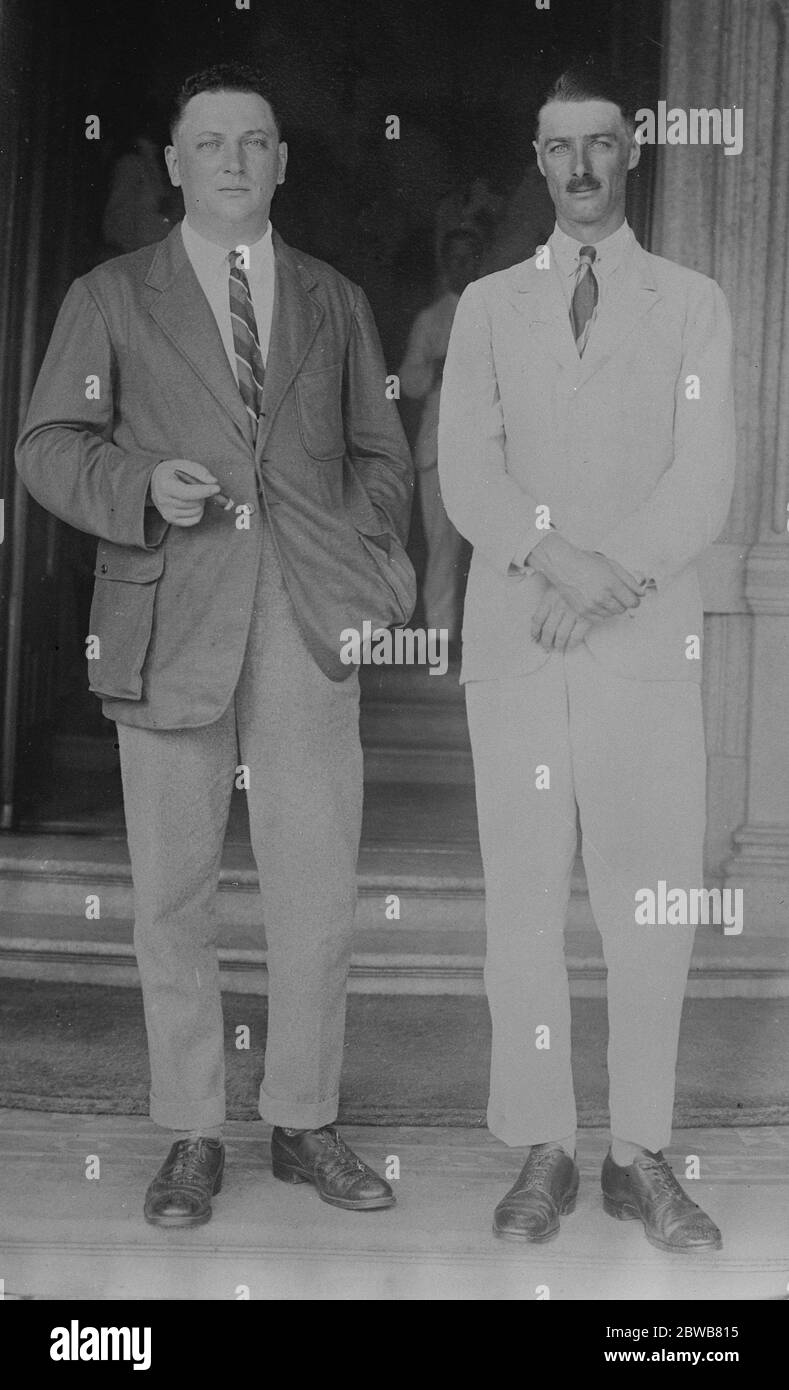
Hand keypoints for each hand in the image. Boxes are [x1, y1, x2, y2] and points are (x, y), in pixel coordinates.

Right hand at [150, 459, 219, 526]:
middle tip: (199, 487)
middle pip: (194, 503)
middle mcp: (164, 501)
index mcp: (165, 485)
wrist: (156, 480)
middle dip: (203, 495)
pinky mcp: (171, 520)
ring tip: (193, 495)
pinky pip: (194, 520)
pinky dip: (198, 512)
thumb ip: (200, 472)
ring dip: (200, 503)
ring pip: (196, 511)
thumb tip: (214, 482)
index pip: (187, 493)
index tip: (217, 488)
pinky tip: (193, 503)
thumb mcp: (185, 464)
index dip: (204, 491)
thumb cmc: (173, 471)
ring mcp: (167, 512)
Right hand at [527, 533, 644, 619]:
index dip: (635, 600)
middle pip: (623, 609)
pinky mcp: (583, 611)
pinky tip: (597, 601)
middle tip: (616, 593)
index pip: (632, 602)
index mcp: (612, 584)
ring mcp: (592, 605)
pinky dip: (602, 612)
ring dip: (612, 607)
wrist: (564, 565)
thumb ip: (629, 580)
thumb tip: (641, 592)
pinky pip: (600, 618)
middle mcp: (602, 596)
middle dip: (623, 602)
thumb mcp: (612, 565)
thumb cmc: (586, 562)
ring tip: (604, 595)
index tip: (632, 597)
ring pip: (612, 614)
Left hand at [531, 586, 592, 651]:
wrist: (594, 576)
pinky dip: (571, 644)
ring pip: (560, 635)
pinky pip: (576, 636)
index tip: (535, 638)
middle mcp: (559, 606)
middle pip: (548, 630)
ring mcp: (572, 612)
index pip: (537, 619)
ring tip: (557, 648)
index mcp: (550, 597)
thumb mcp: (557, 585)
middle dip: (546, 642)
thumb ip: (547, 601)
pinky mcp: (585, 617)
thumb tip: (533, 619)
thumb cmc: (574, 580)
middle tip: (546, 647)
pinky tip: (570, 647)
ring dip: (557, 645)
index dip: (535, 631)